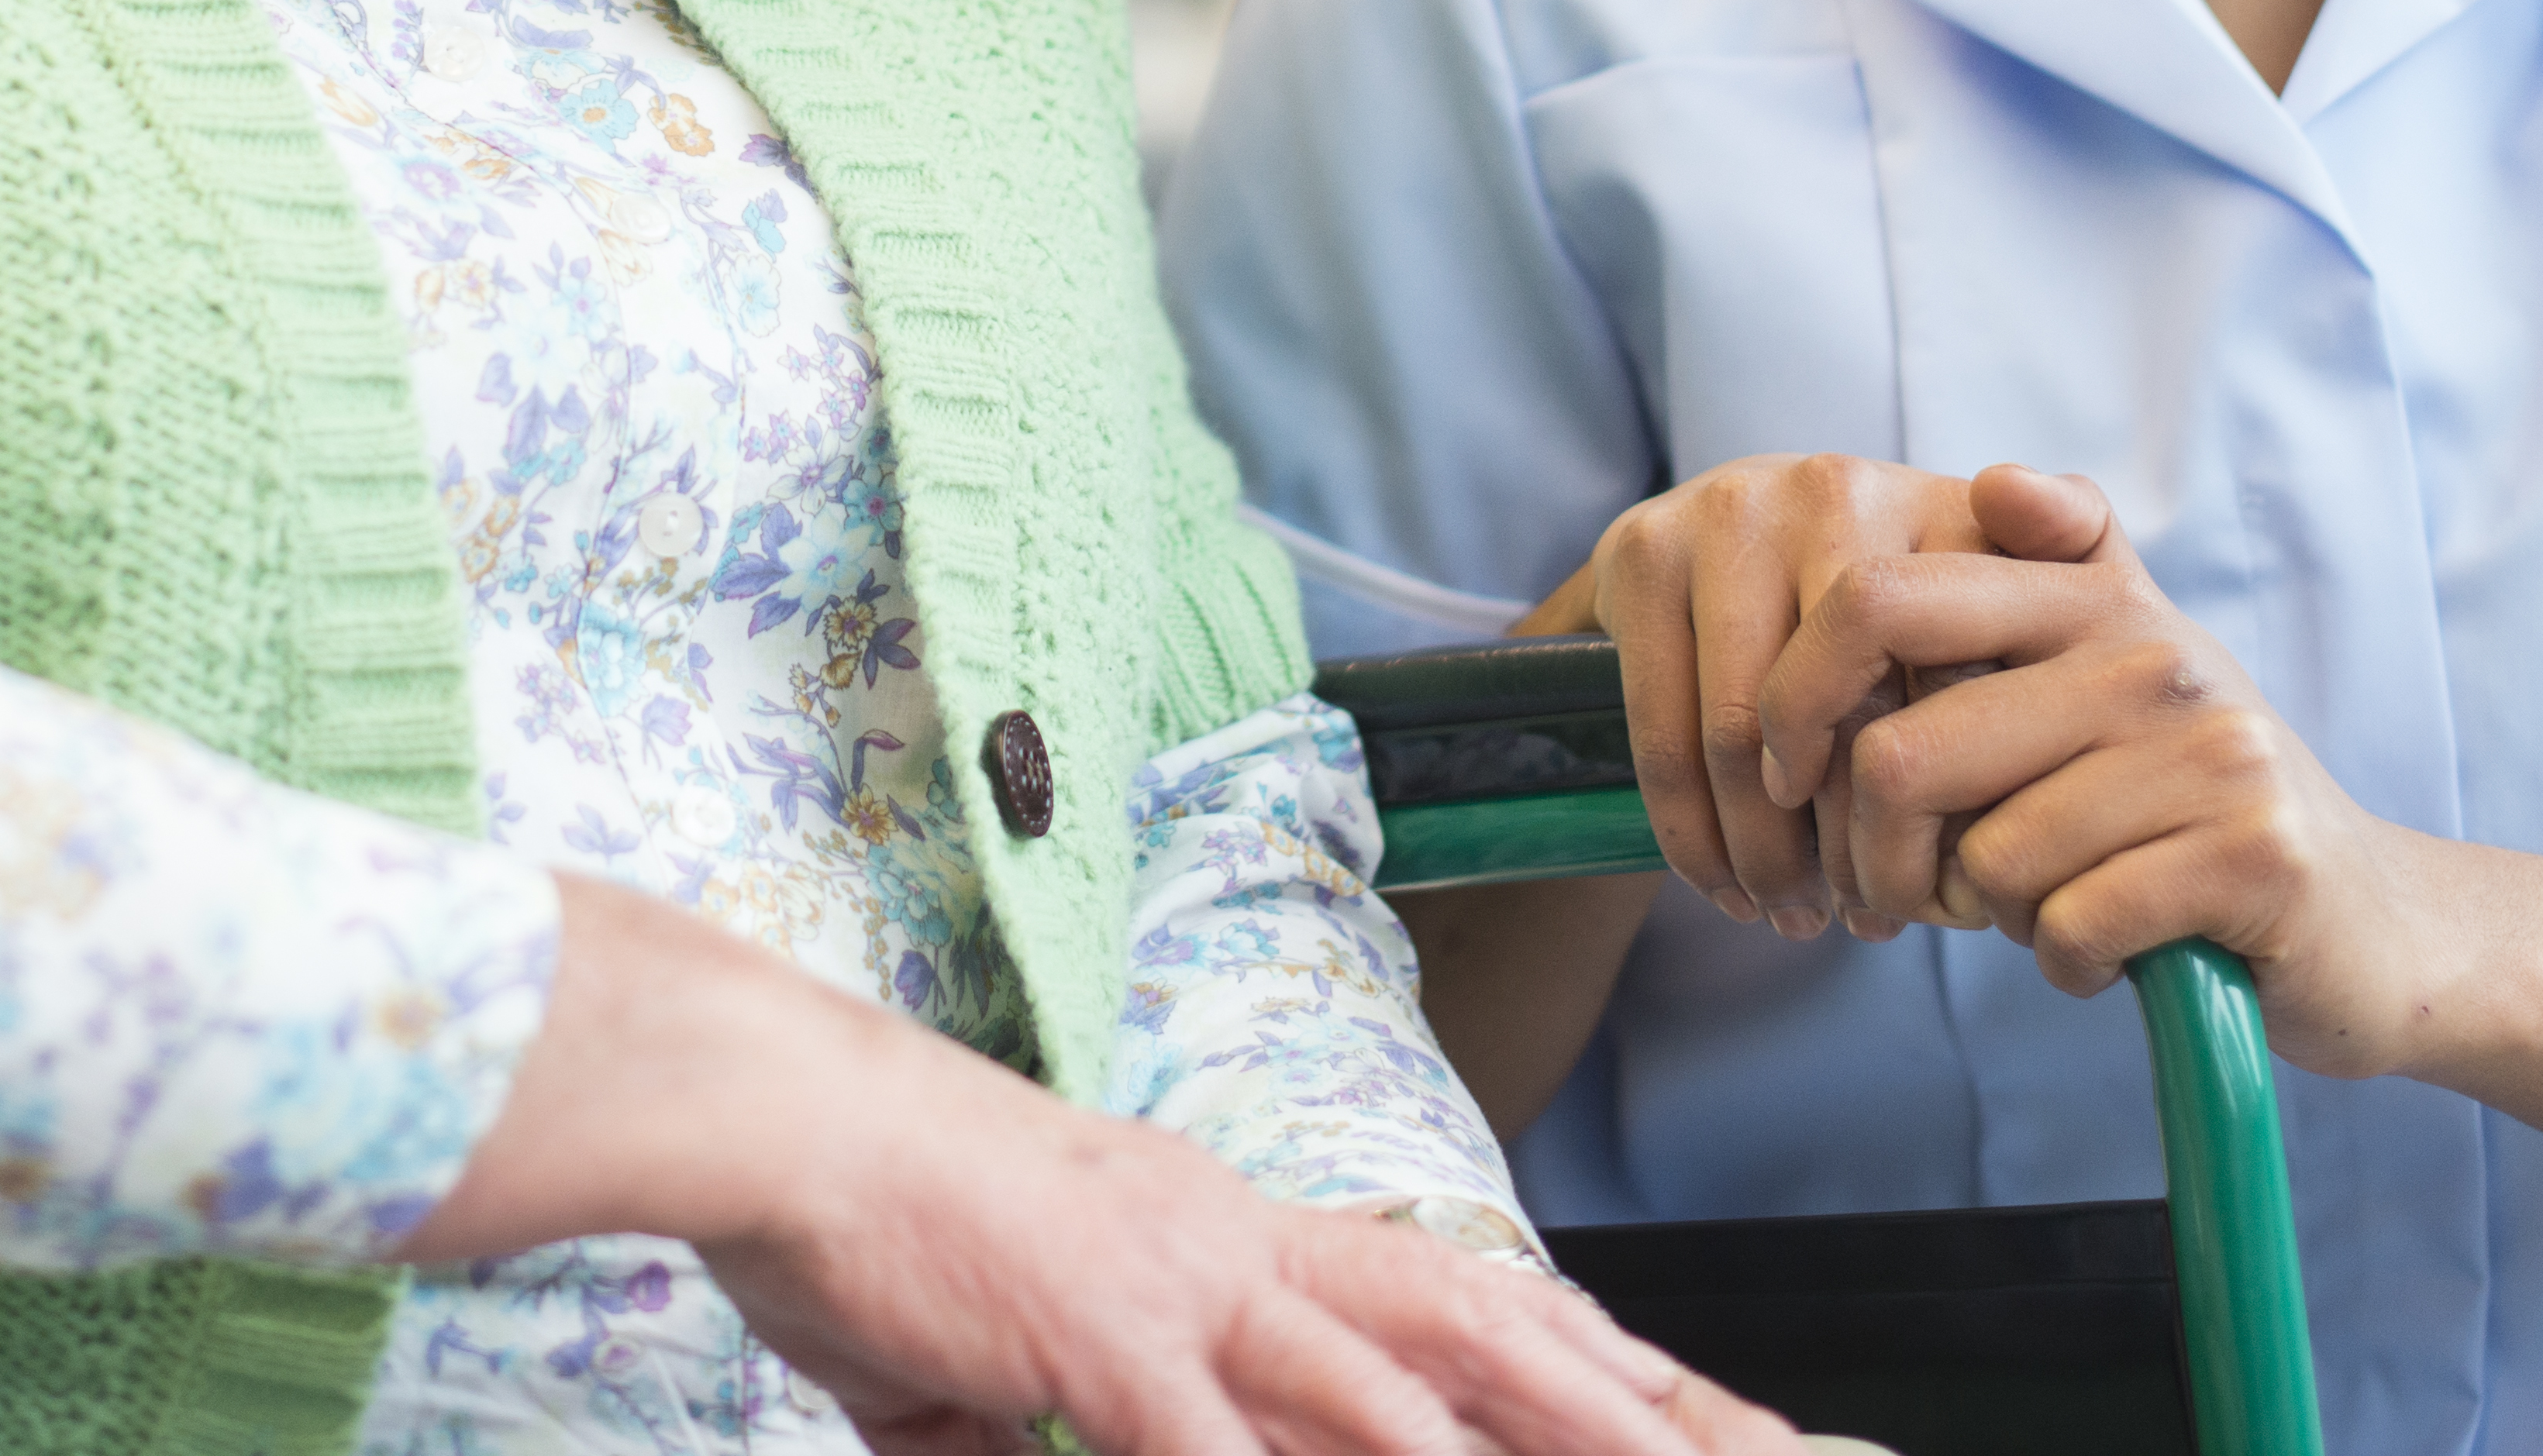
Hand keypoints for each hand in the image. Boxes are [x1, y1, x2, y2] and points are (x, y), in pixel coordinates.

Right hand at [421, 880, 1797, 1455]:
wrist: (779, 1119)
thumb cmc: (864, 1214)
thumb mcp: (990, 1327)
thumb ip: (1042, 1402)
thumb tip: (1006, 1434)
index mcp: (1221, 1229)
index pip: (1443, 1290)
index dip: (1582, 1351)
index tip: (1698, 1406)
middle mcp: (1234, 1244)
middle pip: (1476, 1321)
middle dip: (1625, 1399)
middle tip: (1763, 1454)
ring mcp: (1181, 1293)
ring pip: (1400, 1387)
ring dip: (1529, 1446)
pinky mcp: (1105, 1348)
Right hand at [1536, 455, 2006, 935]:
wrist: (1724, 550)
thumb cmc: (1893, 626)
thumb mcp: (1998, 632)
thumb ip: (2047, 699)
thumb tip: (2002, 850)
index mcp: (1949, 508)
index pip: (1960, 681)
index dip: (1949, 801)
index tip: (1948, 888)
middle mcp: (1841, 486)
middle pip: (1848, 709)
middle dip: (1850, 839)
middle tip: (1862, 922)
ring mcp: (1732, 507)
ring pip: (1742, 731)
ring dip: (1763, 852)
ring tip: (1792, 916)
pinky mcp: (1643, 545)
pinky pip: (1663, 726)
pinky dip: (1689, 831)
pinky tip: (1720, 885)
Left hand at [1747, 462, 2455, 1067]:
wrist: (2369, 921)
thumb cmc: (2191, 803)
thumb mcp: (2117, 672)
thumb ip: (2045, 574)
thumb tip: (1998, 480)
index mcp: (2096, 596)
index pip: (1883, 599)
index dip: (1796, 697)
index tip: (1790, 774)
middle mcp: (2154, 654)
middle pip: (1901, 756)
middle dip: (1878, 858)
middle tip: (1913, 896)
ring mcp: (2212, 752)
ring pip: (1985, 860)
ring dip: (1990, 918)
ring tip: (2052, 909)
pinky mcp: (2252, 858)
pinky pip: (2069, 925)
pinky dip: (2066, 961)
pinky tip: (2110, 950)